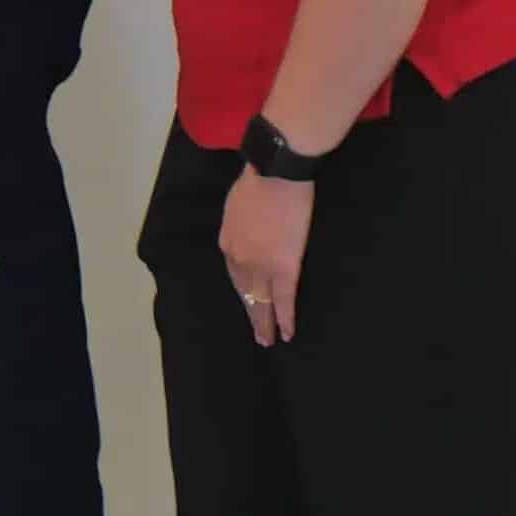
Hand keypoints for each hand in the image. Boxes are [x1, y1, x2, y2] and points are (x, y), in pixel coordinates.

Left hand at [220, 166, 312, 345]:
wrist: (275, 175)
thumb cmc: (259, 181)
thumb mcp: (237, 205)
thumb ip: (241, 224)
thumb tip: (249, 230)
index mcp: (228, 243)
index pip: (235, 274)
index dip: (243, 289)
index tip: (248, 300)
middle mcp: (239, 260)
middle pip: (245, 293)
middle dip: (252, 314)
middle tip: (257, 335)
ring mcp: (261, 266)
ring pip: (262, 302)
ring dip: (265, 323)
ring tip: (268, 340)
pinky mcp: (284, 268)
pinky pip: (283, 300)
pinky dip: (284, 319)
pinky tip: (287, 334)